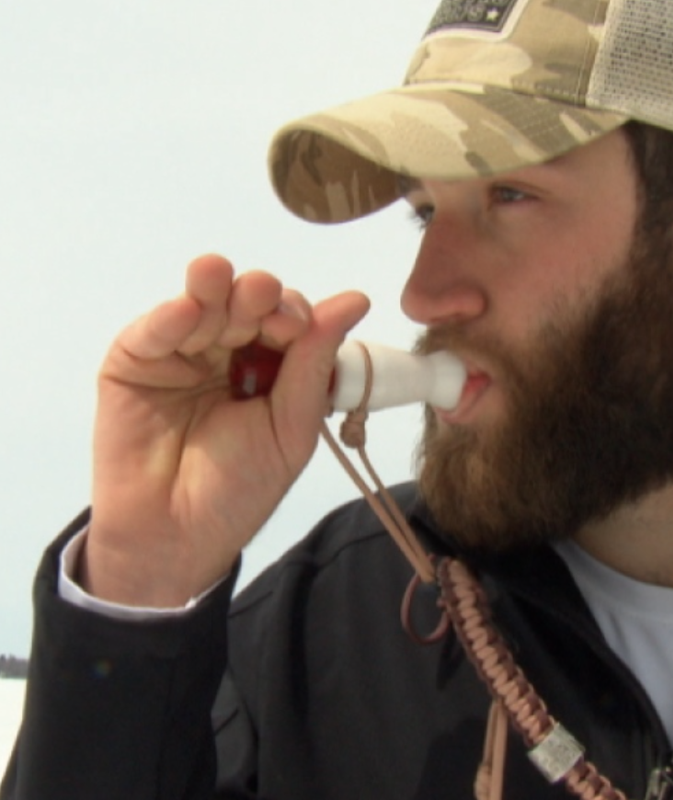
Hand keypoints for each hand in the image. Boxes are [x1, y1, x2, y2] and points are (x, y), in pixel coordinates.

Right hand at [83, 254, 368, 606]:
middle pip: (248, 303)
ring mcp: (182, 351)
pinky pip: (154, 329)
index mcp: (273, 366)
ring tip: (220, 279)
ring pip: (204, 304)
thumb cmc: (242, 486)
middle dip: (258, 296)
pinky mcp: (135, 359)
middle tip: (263, 297)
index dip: (294, 315)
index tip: (298, 326)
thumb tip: (357, 298)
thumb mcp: (291, 426)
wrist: (176, 534)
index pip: (288, 320)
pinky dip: (171, 316)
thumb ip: (315, 362)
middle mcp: (229, 350)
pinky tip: (187, 311)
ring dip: (216, 290)